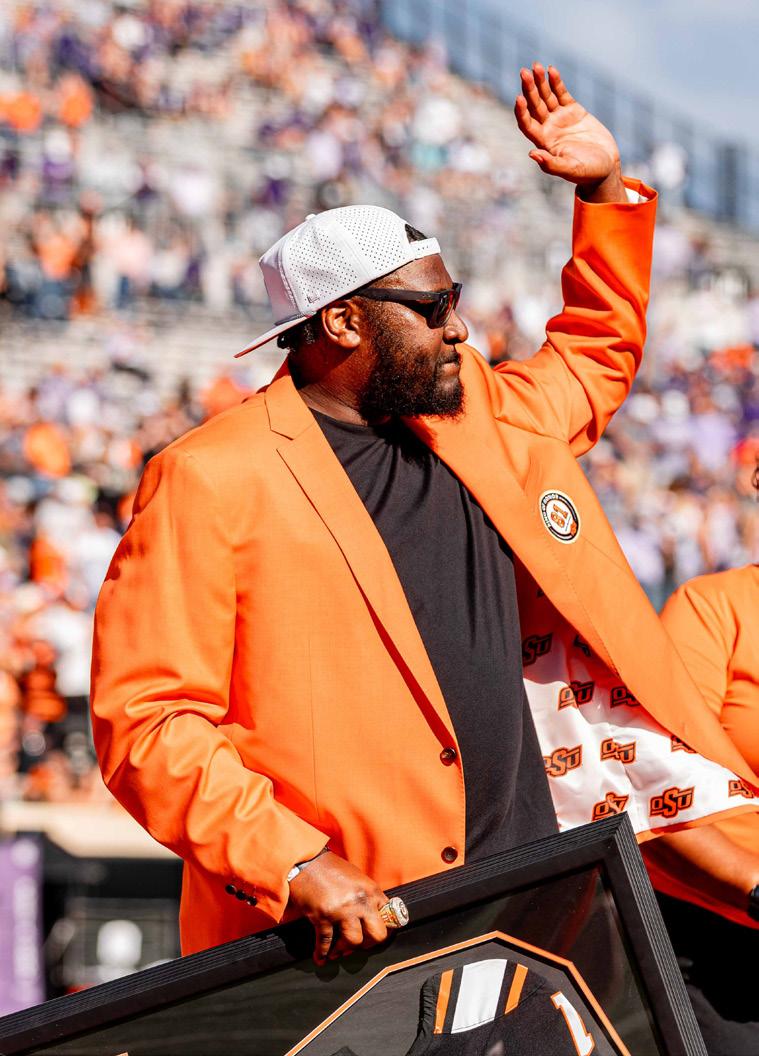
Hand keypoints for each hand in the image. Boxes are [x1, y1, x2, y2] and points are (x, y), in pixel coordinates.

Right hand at [286, 851, 389, 964]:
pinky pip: (325, 942)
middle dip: (368, 944)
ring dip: (345, 949)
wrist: (305, 860)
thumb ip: (367, 897)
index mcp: (371, 890)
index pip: (390, 918)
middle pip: (377, 935)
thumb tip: (372, 917)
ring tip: (338, 950)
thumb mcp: (357, 878)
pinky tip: (321, 957)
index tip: (376, 936)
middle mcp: (360, 901)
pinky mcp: (322, 916)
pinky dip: (322, 953)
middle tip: (359, 945)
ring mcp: (341, 910)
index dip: (385, 930)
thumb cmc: (330, 868)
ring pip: (354, 942)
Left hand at [515, 63, 624, 200]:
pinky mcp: (573, 110)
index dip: (522, 112)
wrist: (606, 166)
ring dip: (540, 82)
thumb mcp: (570, 169)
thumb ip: (551, 164)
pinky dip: (556, 82)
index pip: (527, 124)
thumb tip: (532, 154)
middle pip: (534, 106)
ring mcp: (560, 118)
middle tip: (524, 72)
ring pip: (546, 96)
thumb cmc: (587, 173)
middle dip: (529, 89)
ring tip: (536, 66)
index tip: (519, 98)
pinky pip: (561, 93)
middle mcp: (548, 128)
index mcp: (544, 142)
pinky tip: (551, 70)